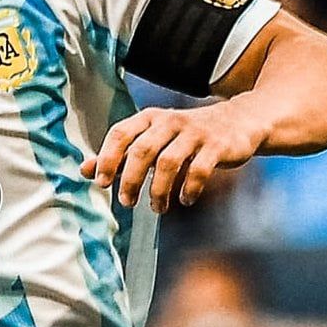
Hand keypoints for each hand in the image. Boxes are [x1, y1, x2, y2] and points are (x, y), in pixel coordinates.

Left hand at [82, 101, 266, 214]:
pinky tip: (185, 200)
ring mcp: (196, 132)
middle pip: (142, 150)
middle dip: (130, 180)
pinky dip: (189, 189)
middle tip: (126, 202)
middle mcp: (171, 121)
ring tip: (157, 208)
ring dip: (158, 190)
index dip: (108, 158)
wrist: (241, 121)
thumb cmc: (189, 136)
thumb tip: (85, 170)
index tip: (102, 184)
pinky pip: (199, 170)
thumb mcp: (155, 139)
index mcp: (151, 119)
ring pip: (168, 162)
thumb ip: (122, 154)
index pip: (121, 133)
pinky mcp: (218, 145)